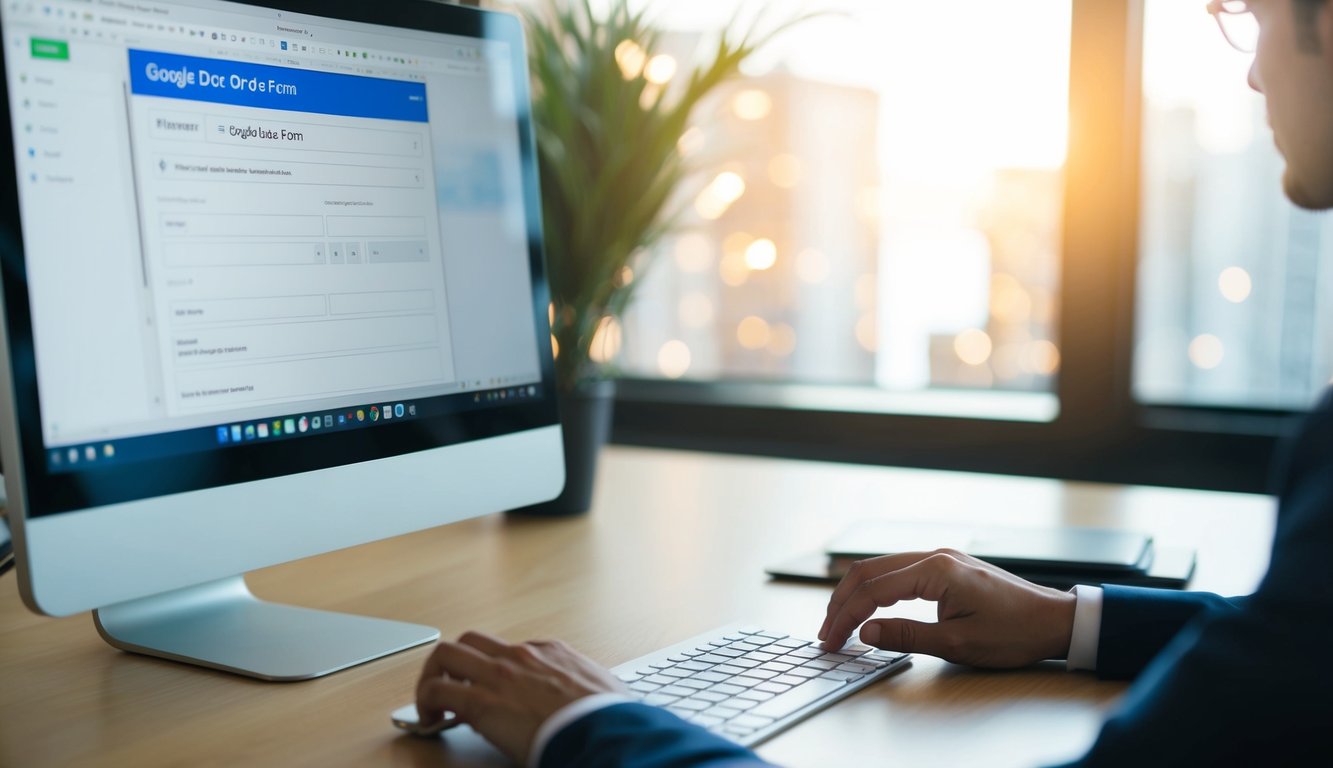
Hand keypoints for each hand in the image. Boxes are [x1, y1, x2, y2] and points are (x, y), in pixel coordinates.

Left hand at [415, 631, 626, 764]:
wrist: (604, 731)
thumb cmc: (610, 717)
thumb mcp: (606, 692)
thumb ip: (590, 690)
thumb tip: (602, 701)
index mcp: (552, 653)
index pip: (510, 650)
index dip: (496, 670)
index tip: (495, 691)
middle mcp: (521, 655)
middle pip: (472, 640)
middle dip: (455, 661)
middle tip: (451, 685)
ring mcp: (499, 674)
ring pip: (447, 653)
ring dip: (433, 673)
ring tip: (432, 700)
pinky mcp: (481, 701)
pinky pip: (437, 689)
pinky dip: (424, 701)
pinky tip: (429, 720)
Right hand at [817, 549, 1076, 667]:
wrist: (1054, 620)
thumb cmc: (1013, 632)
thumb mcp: (957, 642)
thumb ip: (907, 635)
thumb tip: (865, 633)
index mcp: (935, 570)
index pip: (873, 591)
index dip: (846, 618)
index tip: (831, 641)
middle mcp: (934, 555)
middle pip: (868, 571)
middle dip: (841, 602)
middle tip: (826, 633)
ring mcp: (940, 558)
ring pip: (880, 567)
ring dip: (856, 594)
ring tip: (840, 622)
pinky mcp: (946, 567)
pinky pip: (898, 570)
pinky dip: (876, 589)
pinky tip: (869, 608)